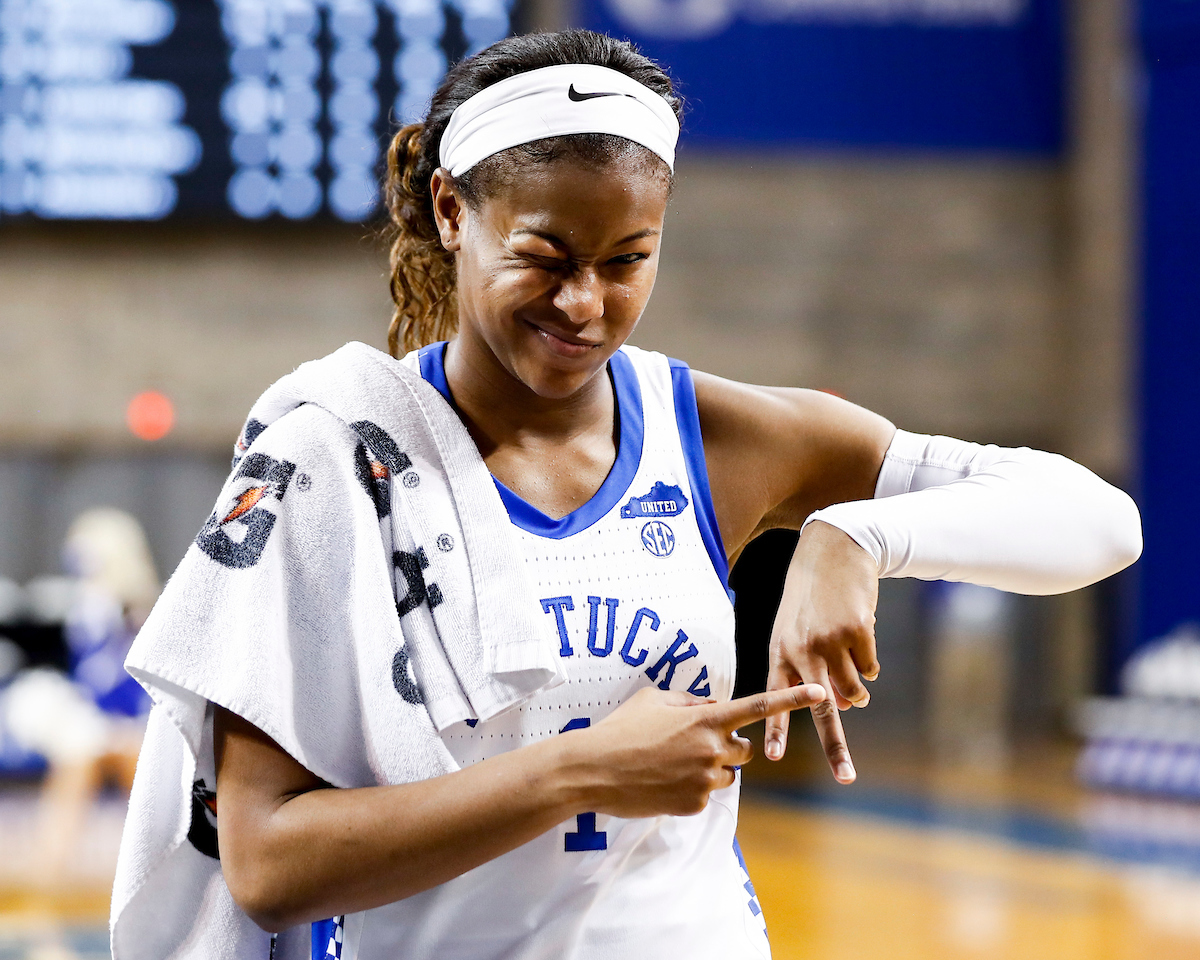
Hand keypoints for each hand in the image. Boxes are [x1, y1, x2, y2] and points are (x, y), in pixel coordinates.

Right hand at [571, 683, 825, 817]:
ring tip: (672, 764)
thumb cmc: (621, 729)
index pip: (758, 706)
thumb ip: (691, 702)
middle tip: (695, 744)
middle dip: (729, 746)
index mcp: (705, 719)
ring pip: (727, 774)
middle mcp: (712, 749)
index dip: (792, 699)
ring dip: (711, 768)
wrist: (593, 769)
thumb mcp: (654, 700)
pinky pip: (706, 794)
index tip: (821, 693)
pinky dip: (690, 788)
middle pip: (745, 749)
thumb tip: (713, 708)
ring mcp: (705, 779)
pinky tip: (663, 782)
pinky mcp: (695, 804)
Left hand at [764, 520, 879, 783]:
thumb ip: (808, 668)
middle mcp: (801, 650)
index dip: (777, 728)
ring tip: (852, 665)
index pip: (775, 697)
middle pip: (821, 709)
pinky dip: (870, 662)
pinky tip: (860, 636)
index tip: (772, 757)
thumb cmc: (811, 597)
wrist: (832, 552)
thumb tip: (841, 704)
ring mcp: (829, 641)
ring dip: (858, 690)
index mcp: (780, 651)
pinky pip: (871, 669)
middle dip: (835, 746)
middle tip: (846, 776)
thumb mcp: (795, 629)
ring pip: (853, 691)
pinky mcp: (857, 632)